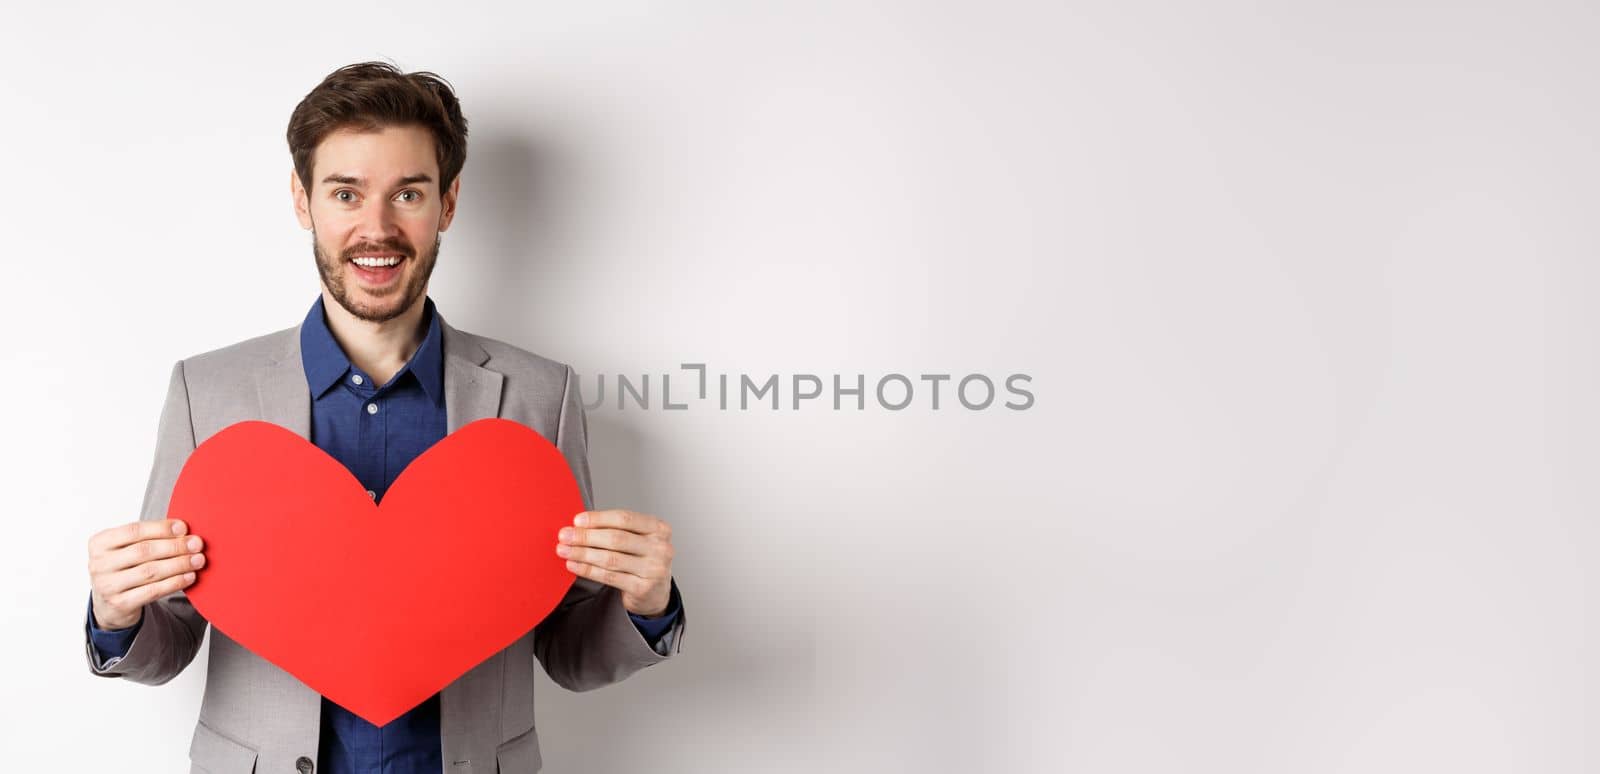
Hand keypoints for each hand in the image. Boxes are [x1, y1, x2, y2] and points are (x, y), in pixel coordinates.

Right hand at [87, 519, 205, 629]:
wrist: (109, 603)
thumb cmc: (125, 567)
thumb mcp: (127, 548)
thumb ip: (149, 537)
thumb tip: (184, 531)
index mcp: (100, 543)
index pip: (133, 531)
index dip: (161, 528)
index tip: (184, 527)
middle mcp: (99, 564)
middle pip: (143, 551)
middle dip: (174, 546)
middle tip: (197, 544)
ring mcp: (107, 586)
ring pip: (150, 571)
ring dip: (179, 564)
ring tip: (198, 560)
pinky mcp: (120, 603)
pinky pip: (153, 591)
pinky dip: (175, 582)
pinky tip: (190, 577)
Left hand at [556, 509, 674, 616]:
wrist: (656, 593)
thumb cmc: (643, 561)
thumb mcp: (638, 539)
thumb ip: (615, 529)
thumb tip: (580, 525)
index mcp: (659, 528)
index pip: (625, 518)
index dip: (598, 519)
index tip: (578, 521)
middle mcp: (660, 547)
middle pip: (616, 538)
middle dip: (586, 537)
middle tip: (566, 536)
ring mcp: (653, 569)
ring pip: (610, 558)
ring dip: (583, 553)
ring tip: (565, 550)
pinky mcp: (642, 588)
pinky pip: (609, 576)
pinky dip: (588, 570)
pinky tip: (575, 565)